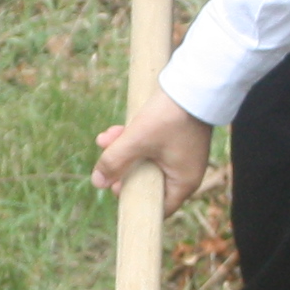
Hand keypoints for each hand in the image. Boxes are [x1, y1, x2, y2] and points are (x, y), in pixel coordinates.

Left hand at [94, 89, 213, 200]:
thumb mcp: (137, 139)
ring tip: (105, 139)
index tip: (117, 188)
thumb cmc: (170, 115)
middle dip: (122, 168)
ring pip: (144, 161)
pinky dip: (134, 140)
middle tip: (106, 160)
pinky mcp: (175, 139)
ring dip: (123, 150)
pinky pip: (150, 147)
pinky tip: (115, 130)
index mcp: (183, 182)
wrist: (193, 82)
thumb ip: (115, 161)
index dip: (134, 200)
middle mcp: (184, 172)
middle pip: (146, 181)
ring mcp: (180, 155)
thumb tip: (97, 182)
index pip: (158, 208)